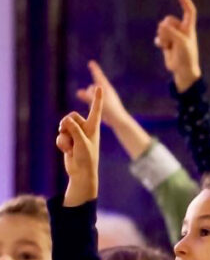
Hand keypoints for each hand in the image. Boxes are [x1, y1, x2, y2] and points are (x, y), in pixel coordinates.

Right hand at [56, 86, 102, 205]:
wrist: (81, 172)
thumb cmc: (87, 158)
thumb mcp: (82, 142)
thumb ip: (74, 129)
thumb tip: (66, 120)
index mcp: (94, 128)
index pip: (96, 111)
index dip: (97, 99)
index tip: (100, 87)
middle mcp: (85, 129)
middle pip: (72, 116)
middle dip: (67, 124)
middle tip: (69, 134)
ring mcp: (77, 134)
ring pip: (64, 126)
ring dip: (64, 137)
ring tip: (71, 146)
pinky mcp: (69, 139)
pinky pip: (60, 135)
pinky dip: (61, 143)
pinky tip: (67, 150)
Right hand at [76, 60, 129, 128]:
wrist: (120, 121)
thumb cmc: (111, 112)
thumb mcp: (99, 104)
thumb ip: (88, 98)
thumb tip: (78, 92)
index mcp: (107, 88)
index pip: (99, 76)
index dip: (95, 69)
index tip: (91, 62)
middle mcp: (106, 91)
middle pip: (91, 88)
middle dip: (90, 94)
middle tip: (94, 102)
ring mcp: (105, 97)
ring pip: (91, 96)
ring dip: (91, 101)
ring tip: (99, 108)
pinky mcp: (104, 104)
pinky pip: (94, 102)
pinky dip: (94, 105)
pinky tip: (99, 112)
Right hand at [155, 0, 200, 91]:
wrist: (183, 71)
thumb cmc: (187, 57)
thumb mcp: (181, 42)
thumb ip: (170, 31)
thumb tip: (160, 26)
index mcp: (189, 29)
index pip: (189, 12)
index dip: (186, 3)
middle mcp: (181, 31)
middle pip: (168, 20)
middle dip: (167, 28)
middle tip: (172, 40)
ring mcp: (173, 36)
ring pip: (161, 27)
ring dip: (163, 36)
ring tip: (169, 46)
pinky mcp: (167, 43)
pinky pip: (158, 36)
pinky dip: (160, 41)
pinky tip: (163, 47)